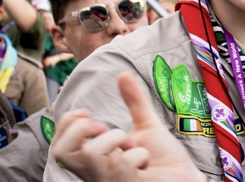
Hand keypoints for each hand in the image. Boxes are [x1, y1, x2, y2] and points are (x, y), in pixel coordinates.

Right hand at [51, 72, 209, 181]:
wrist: (184, 177)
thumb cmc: (163, 159)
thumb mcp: (146, 125)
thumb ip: (134, 101)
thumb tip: (123, 74)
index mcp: (94, 160)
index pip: (59, 147)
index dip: (67, 124)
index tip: (89, 113)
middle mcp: (95, 174)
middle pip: (62, 152)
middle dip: (83, 129)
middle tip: (105, 128)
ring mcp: (107, 181)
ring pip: (93, 153)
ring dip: (118, 139)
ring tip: (133, 147)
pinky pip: (123, 163)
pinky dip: (139, 155)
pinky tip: (144, 165)